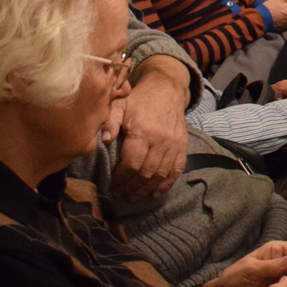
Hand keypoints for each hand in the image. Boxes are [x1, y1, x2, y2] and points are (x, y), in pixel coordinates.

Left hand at [110, 68, 189, 201]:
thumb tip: (103, 141)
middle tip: (119, 194)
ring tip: (133, 197)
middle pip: (145, 173)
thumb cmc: (139, 100)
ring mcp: (174, 144)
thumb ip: (110, 122)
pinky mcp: (182, 146)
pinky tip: (155, 194)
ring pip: (160, 175)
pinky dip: (165, 185)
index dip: (120, 179)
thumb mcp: (120, 105)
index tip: (111, 184)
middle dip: (131, 187)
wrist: (167, 90)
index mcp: (143, 132)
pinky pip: (175, 170)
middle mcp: (161, 140)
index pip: (131, 164)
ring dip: (146, 190)